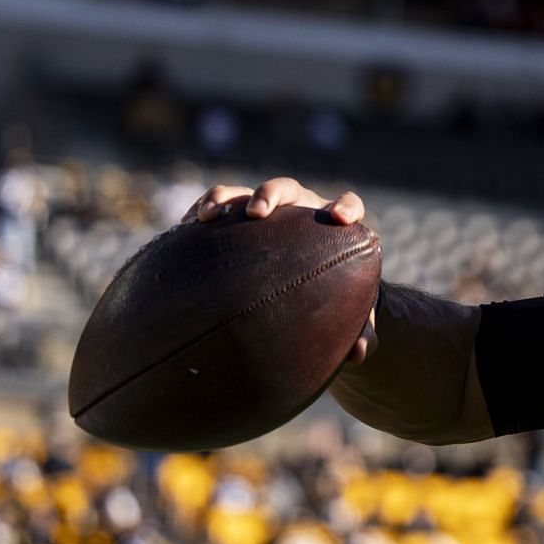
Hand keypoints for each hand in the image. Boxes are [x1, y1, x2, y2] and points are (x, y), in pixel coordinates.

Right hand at [190, 177, 377, 362]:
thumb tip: (359, 354)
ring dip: (226, 198)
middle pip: (287, 190)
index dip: (347, 207)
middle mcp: (298, 210)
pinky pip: (215, 207)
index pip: (348, 205)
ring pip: (242, 192)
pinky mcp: (236, 218)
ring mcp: (265, 212)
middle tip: (256, 212)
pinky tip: (184, 229)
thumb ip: (359, 328)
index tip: (341, 218)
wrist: (302, 288)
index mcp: (332, 227)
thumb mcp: (346, 312)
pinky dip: (201, 210)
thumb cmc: (329, 297)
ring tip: (206, 217)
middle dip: (270, 195)